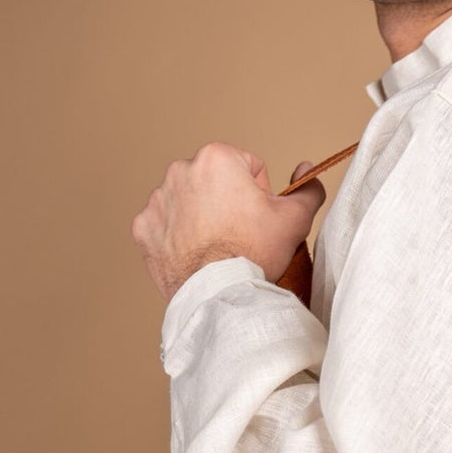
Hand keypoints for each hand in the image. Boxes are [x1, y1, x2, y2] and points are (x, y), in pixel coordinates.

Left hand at [132, 143, 325, 300]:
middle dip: (227, 202)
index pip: (248, 167)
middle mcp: (181, 171)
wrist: (218, 294)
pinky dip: (178, 238)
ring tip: (217, 247)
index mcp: (216, 158)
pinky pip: (165, 226)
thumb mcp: (294, 219)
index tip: (258, 217)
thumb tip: (306, 170)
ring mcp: (158, 201)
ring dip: (202, 218)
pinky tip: (195, 255)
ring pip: (189, 202)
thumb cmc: (252, 253)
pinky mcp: (143, 229)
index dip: (260, 193)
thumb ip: (308, 188)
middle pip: (215, 182)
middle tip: (240, 234)